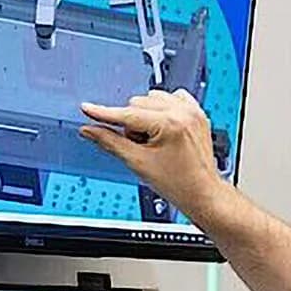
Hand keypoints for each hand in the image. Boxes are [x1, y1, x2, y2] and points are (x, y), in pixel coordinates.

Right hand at [79, 90, 226, 219]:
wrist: (202, 193)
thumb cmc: (178, 184)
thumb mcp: (137, 163)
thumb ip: (110, 142)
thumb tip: (89, 130)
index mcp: (169, 123)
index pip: (127, 114)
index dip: (104, 114)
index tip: (88, 108)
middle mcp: (183, 112)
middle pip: (138, 103)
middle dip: (132, 123)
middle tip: (141, 147)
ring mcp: (192, 111)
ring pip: (153, 98)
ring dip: (146, 115)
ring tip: (154, 140)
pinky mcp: (197, 113)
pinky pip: (172, 98)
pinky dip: (163, 109)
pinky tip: (164, 129)